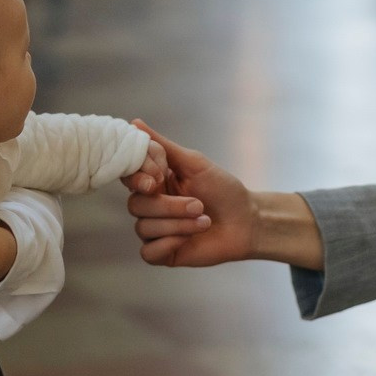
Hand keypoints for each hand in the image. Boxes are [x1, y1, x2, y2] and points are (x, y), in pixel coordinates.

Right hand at [126, 121, 260, 266]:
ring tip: (204, 221)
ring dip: (177, 224)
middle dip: (169, 206)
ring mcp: (156, 230)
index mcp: (155, 182)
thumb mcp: (194, 163)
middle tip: (199, 204)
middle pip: (135, 205)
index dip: (138, 179)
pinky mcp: (164, 253)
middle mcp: (151, 205)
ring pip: (143, 228)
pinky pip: (148, 252)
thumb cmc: (223, 189)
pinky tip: (187, 240)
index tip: (158, 178)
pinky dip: (168, 244)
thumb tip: (134, 122)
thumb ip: (162, 147)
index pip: (129, 177)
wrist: (247, 222)